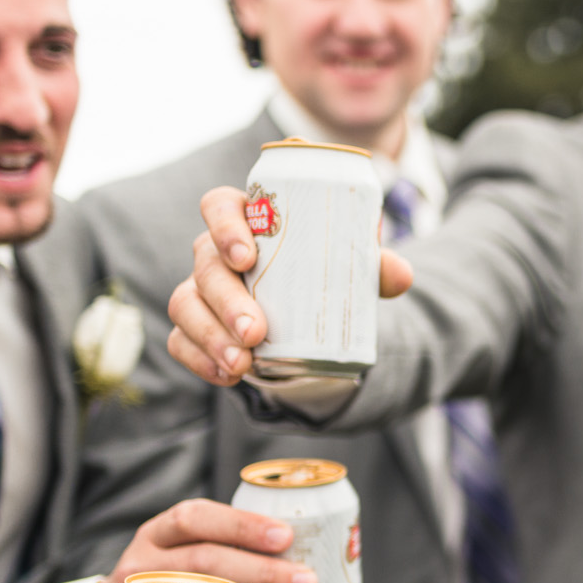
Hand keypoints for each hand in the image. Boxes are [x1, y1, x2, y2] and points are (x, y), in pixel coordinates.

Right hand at [167, 185, 410, 386]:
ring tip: (241, 363)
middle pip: (205, 265)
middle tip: (256, 331)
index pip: (219, 206)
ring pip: (186, 305)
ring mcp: (200, 290)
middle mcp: (215, 252)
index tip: (246, 257)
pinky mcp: (195, 326)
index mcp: (248, 220)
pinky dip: (200, 359)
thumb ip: (376, 266)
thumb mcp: (353, 266)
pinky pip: (181, 341)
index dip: (225, 227)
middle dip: (226, 300)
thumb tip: (400, 275)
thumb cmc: (326, 272)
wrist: (313, 315)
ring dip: (211, 335)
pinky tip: (225, 375)